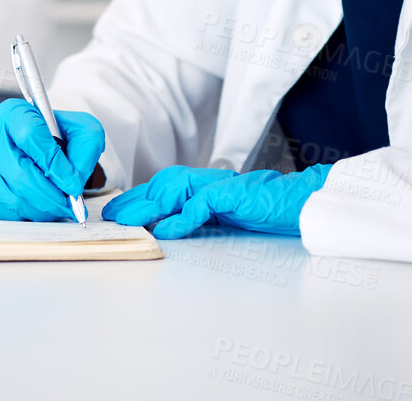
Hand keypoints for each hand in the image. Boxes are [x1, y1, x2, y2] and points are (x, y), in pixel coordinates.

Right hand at [0, 101, 104, 221]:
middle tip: (67, 206)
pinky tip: (36, 210)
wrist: (34, 142)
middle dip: (47, 196)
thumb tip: (72, 182)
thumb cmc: (57, 136)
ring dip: (36, 209)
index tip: (73, 185)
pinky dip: (20, 215)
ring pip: (6, 194)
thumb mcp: (81, 131)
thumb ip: (84, 150)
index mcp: (15, 112)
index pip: (31, 136)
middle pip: (16, 171)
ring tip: (55, 209)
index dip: (54, 165)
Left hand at [103, 165, 331, 237]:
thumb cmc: (264, 210)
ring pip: (174, 191)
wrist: (299, 203)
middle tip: (111, 217)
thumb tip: (164, 227)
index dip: (137, 197)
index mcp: (203, 184)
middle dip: (133, 200)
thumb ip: (197, 216)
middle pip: (160, 185)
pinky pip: (201, 205)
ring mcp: (220, 185)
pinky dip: (181, 219)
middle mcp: (207, 180)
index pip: (161, 187)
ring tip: (129, 223)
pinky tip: (166, 231)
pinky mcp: (233, 195)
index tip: (116, 211)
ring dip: (148, 208)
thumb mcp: (223, 215)